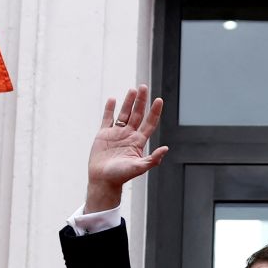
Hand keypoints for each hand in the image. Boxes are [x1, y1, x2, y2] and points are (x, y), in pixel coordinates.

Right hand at [85, 85, 168, 213]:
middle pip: (137, 114)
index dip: (154, 112)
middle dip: (141, 101)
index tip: (159, 100)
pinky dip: (109, 109)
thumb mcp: (139, 167)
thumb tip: (166, 149)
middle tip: (144, 87)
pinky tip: (113, 99)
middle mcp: (129, 135)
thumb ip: (152, 159)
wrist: (102, 180)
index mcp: (138, 142)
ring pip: (124, 113)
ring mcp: (116, 134)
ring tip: (133, 90)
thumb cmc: (120, 176)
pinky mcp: (103, 134)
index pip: (149, 123)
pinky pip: (107, 118)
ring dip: (128, 102)